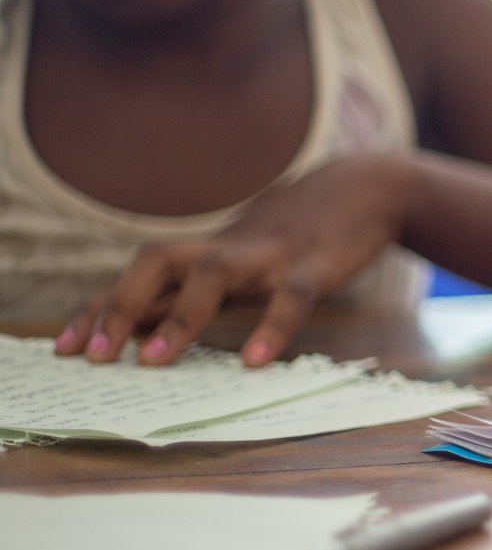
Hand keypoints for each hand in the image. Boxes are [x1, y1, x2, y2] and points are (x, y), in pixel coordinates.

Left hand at [53, 153, 415, 366]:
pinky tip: (255, 361)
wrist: (369, 188)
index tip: (64, 347)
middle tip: (95, 356)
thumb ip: (196, 290)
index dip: (99, 308)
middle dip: (120, 304)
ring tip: (153, 361)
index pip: (139, 277)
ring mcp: (272, 254)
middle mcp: (230, 248)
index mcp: (210, 252)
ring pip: (215, 273)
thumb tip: (138, 330)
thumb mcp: (243, 259)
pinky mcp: (317, 265)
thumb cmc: (301, 233)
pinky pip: (292, 297)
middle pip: (158, 261)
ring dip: (180, 316)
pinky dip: (272, 327)